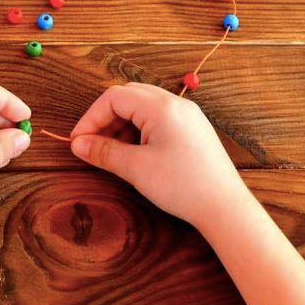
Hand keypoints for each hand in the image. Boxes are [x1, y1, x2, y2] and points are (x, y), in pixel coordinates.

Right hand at [70, 82, 244, 225]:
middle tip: (92, 143)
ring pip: (142, 106)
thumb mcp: (136, 168)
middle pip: (128, 96)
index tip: (78, 141)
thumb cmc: (183, 186)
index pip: (114, 97)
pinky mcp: (191, 128)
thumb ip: (103, 152)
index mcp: (161, 107)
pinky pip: (157, 118)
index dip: (91, 117)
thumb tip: (78, 144)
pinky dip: (138, 129)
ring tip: (111, 151)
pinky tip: (133, 152)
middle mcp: (175, 104)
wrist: (225, 208)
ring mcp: (186, 115)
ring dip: (121, 124)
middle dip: (105, 118)